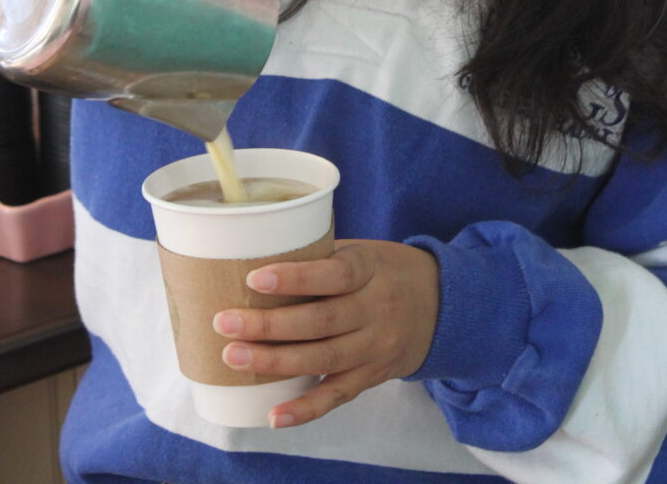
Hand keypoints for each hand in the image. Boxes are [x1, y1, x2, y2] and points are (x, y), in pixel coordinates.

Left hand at [212, 239, 438, 427]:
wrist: (441, 304)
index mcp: (371, 270)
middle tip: (225, 323)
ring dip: (275, 362)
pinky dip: (305, 409)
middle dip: (269, 325)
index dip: (295, 278)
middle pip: (321, 321)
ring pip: (324, 359)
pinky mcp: (373, 376)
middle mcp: (377, 310)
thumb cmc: (384, 269)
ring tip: (234, 357)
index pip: (334, 275)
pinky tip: (274, 415)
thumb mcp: (363, 251)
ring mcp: (376, 347)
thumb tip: (257, 254)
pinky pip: (337, 395)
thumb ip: (321, 257)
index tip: (254, 278)